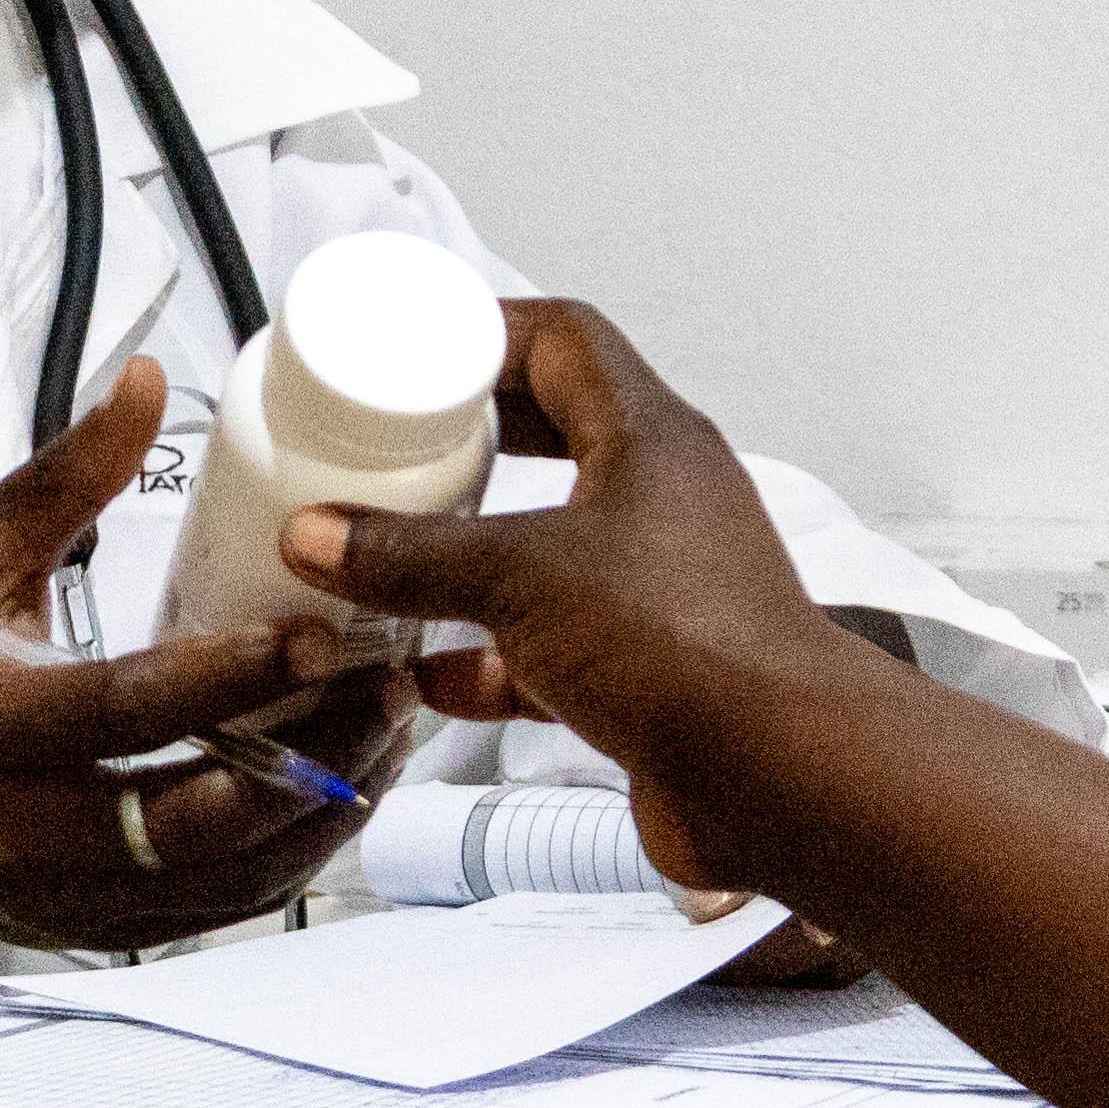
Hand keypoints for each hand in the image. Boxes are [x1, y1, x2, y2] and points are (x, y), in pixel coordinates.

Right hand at [0, 358, 407, 983]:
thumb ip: (61, 477)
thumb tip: (145, 382)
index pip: (120, 711)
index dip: (230, 676)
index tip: (319, 629)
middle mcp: (15, 838)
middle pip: (193, 819)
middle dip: (311, 754)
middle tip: (391, 681)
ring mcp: (63, 902)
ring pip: (225, 878)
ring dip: (324, 806)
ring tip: (389, 725)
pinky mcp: (102, 934)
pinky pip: (223, 910)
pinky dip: (297, 852)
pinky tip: (348, 784)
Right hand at [282, 300, 913, 900]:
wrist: (778, 774)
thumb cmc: (697, 650)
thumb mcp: (523, 578)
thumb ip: (415, 556)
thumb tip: (329, 535)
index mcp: (652, 441)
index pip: (567, 343)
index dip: (486, 333)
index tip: (413, 350)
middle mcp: (662, 503)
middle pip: (554, 438)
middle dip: (468, 443)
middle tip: (394, 447)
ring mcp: (657, 587)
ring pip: (547, 548)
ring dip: (471, 555)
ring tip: (393, 554)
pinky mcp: (645, 670)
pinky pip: (548, 647)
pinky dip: (485, 657)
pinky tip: (429, 673)